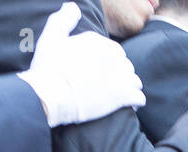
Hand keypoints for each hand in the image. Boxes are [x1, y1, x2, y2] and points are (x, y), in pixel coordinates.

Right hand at [18, 2, 145, 126]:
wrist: (50, 95)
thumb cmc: (48, 68)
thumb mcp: (51, 37)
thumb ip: (63, 19)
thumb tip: (73, 6)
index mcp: (98, 42)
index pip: (115, 51)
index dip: (109, 62)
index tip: (99, 72)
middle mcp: (112, 55)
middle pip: (126, 66)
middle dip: (119, 75)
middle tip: (106, 86)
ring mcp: (120, 75)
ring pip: (134, 80)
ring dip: (128, 88)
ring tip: (117, 96)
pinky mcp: (123, 94)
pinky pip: (139, 98)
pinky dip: (134, 102)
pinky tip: (127, 106)